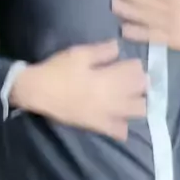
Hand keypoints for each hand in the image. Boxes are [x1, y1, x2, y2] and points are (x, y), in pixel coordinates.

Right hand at [10, 40, 147, 140]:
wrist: (37, 92)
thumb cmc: (58, 70)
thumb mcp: (79, 54)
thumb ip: (101, 51)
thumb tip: (118, 47)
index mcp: (107, 77)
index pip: (135, 71)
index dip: (135, 66)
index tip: (131, 64)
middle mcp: (112, 97)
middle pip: (141, 92)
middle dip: (142, 84)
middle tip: (135, 80)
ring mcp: (106, 114)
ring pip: (137, 112)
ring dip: (138, 103)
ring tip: (132, 98)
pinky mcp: (97, 126)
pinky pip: (119, 131)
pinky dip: (124, 126)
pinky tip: (120, 118)